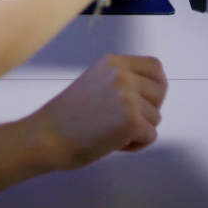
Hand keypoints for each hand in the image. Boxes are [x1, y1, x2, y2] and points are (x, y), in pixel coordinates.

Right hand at [25, 54, 167, 170]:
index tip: (146, 102)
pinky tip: (114, 145)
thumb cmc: (67, 116)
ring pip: (155, 117)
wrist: (47, 137)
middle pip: (160, 92)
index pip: (155, 67)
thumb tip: (149, 94)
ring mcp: (128, 96)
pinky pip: (151, 136)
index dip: (156, 86)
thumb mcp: (95, 83)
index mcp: (113, 62)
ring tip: (112, 134)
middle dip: (149, 110)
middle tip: (126, 122)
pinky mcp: (131, 120)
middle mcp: (122, 74)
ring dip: (139, 130)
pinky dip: (136, 145)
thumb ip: (120, 82)